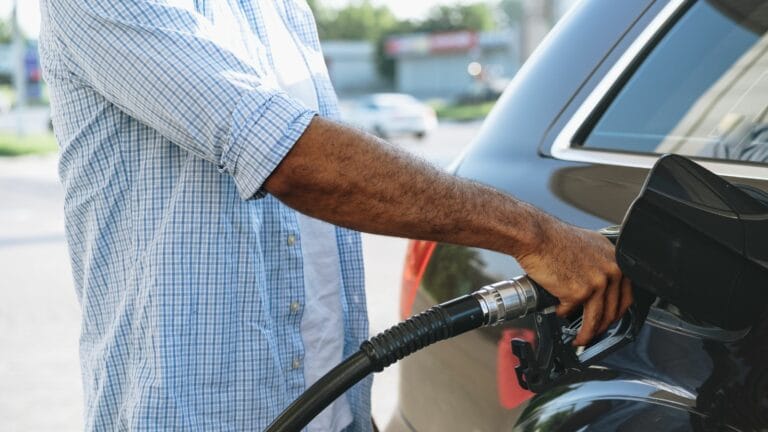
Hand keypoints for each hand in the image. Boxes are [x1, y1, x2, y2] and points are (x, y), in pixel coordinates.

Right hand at [517, 217, 632, 345]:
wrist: (536, 236)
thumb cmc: (554, 238)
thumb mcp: (587, 246)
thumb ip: (598, 264)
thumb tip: (597, 285)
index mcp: (615, 259)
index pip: (626, 293)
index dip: (617, 311)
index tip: (610, 318)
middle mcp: (611, 271)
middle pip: (613, 310)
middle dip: (603, 326)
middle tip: (594, 333)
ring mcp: (597, 283)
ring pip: (596, 318)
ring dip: (587, 333)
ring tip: (579, 339)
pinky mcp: (578, 292)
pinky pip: (570, 312)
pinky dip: (562, 314)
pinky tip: (557, 311)